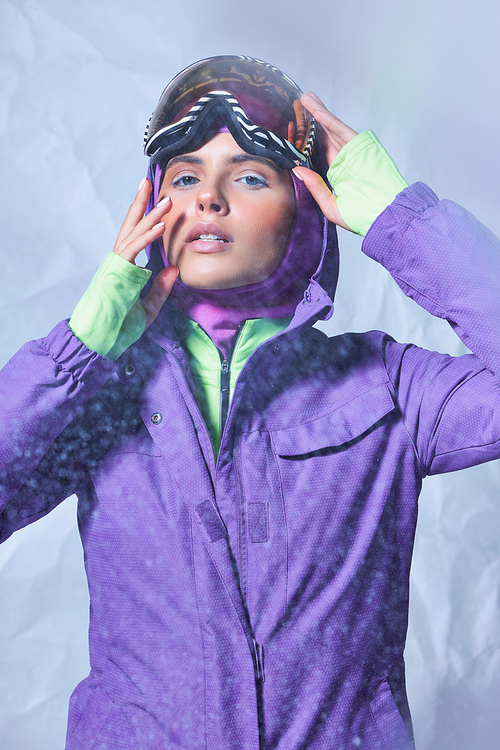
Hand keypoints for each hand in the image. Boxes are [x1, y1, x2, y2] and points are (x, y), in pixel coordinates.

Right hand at [114, 178, 177, 327]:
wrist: (96, 341)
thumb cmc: (118, 328)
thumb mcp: (148, 308)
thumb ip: (160, 289)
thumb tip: (174, 269)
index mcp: (124, 268)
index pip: (135, 237)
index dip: (145, 220)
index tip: (155, 204)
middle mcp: (117, 262)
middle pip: (130, 226)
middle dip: (140, 203)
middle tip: (148, 182)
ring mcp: (115, 266)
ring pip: (132, 234)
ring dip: (149, 216)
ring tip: (164, 201)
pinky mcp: (115, 273)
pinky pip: (133, 250)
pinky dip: (147, 237)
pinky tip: (159, 227)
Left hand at [293, 92, 357, 231]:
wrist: (386, 217)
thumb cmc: (362, 217)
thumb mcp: (330, 205)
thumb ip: (315, 187)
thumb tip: (297, 170)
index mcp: (338, 172)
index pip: (320, 150)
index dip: (308, 138)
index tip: (296, 126)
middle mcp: (345, 159)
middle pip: (325, 135)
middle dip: (313, 118)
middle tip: (300, 102)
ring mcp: (353, 152)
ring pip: (332, 128)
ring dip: (318, 113)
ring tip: (304, 98)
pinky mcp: (360, 147)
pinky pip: (341, 130)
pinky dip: (328, 119)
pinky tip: (315, 110)